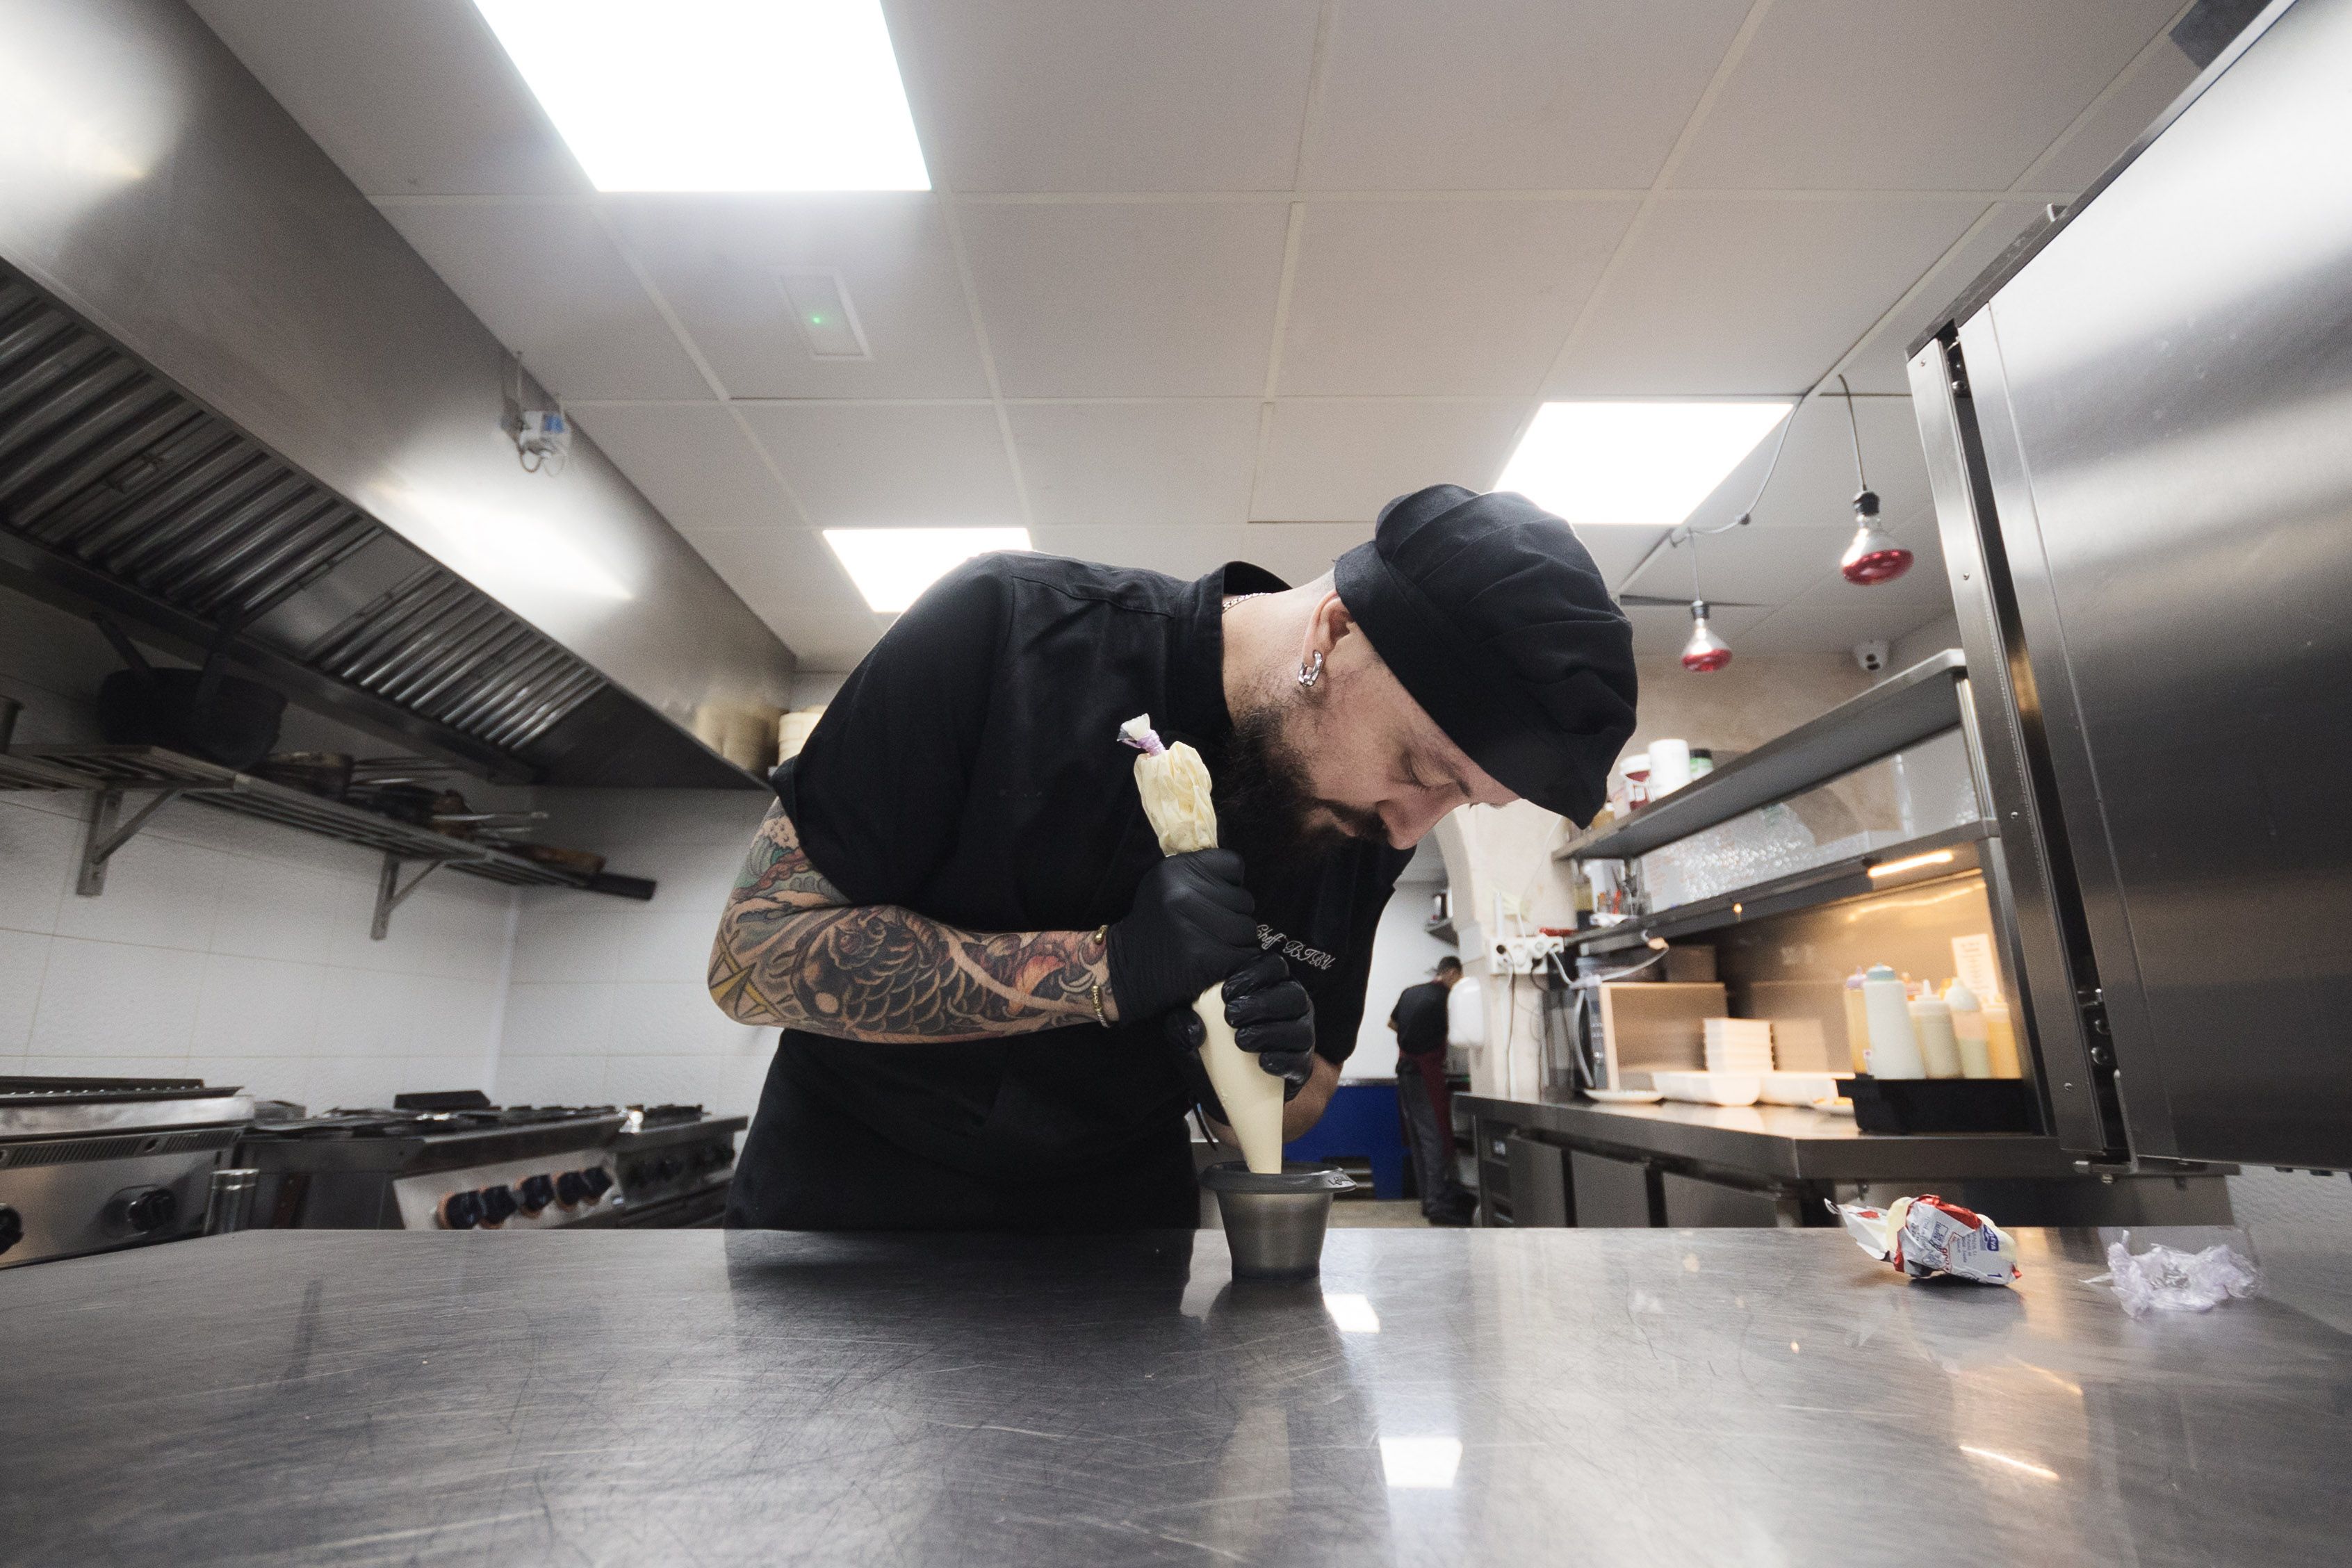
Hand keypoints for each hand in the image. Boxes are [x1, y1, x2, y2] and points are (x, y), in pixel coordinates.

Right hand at [1105, 850, 1259, 1023]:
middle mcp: (1183, 894)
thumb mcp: (1166, 883)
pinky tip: (1215, 962)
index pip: (1234, 864)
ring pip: (1248, 928)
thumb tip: (1243, 881)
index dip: (1228, 884)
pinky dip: (1236, 961)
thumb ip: (1201, 873)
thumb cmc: (1155, 924)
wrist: (1125, 969)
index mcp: (1175, 869)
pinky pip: (1245, 955)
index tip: (1211, 898)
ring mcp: (1194, 927)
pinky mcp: (1206, 959)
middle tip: (1209, 927)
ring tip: (1212, 944)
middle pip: (1245, 899)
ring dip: (1237, 940)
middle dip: (1233, 915)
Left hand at [1162, 954, 1316, 1103]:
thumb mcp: (1188, 1038)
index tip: (1226, 992)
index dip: (1254, 974)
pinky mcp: (1302, 1068)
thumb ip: (1182, 1026)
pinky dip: (1284, 1061)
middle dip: (1263, 1004)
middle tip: (1231, 1017)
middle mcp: (1292, 1007)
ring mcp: (1301, 1037)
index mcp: (1269, 986)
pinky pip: (1302, 1061)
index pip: (1273, 967)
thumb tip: (1191, 1026)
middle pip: (1293, 995)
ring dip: (1272, 1032)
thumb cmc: (1209, 1052)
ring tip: (1242, 1041)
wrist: (1227, 1095)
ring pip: (1301, 1027)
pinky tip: (1263, 1062)